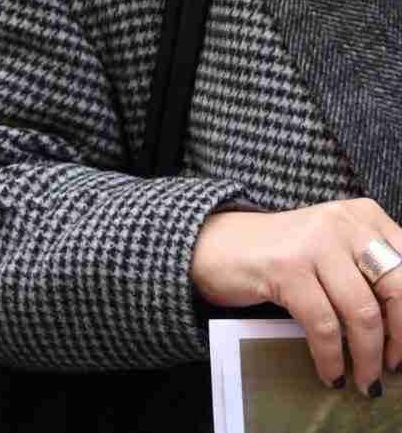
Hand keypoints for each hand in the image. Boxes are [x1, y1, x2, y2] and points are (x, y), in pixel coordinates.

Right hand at [192, 200, 401, 394]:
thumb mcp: (333, 252)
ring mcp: (313, 243)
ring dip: (368, 357)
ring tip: (365, 381)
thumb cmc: (279, 255)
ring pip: (362, 312)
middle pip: (398, 289)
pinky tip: (330, 372)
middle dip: (401, 338)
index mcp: (364, 216)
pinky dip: (331, 356)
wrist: (213, 244)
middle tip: (393, 367)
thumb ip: (370, 274)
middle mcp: (344, 223)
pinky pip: (323, 324)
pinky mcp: (286, 268)